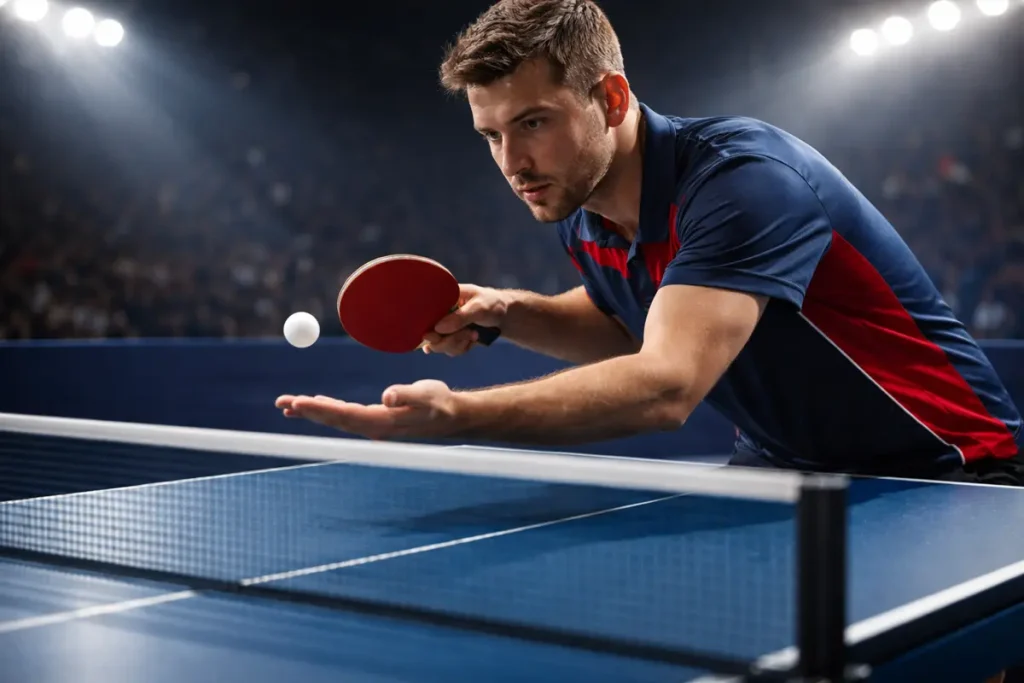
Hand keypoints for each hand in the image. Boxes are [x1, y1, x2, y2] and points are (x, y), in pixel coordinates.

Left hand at [275, 379, 461, 439]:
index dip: (319, 409)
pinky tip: (315, 406)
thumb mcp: (427, 395)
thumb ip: (407, 395)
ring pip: (335, 419)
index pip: (343, 415)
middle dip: (306, 411)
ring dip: (312, 412)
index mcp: (382, 421)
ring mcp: (373, 426)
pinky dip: (325, 411)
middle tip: (281, 403)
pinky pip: (343, 417)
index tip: (297, 402)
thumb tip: (387, 396)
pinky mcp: (375, 421)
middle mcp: (373, 427)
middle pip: (333, 420)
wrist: (453, 416)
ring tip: (288, 406)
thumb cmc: (441, 403)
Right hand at [422, 284, 506, 355]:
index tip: (436, 336)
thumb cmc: (492, 305)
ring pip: (440, 346)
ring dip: (458, 344)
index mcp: (443, 299)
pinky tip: (472, 339)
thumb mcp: (479, 308)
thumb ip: (460, 318)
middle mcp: (440, 313)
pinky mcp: (452, 337)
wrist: (505, 316)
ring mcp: (446, 327)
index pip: (426, 315)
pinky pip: (450, 350)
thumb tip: (438, 328)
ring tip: (474, 334)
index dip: (428, 328)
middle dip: (449, 340)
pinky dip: (462, 348)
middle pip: (430, 335)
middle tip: (467, 335)